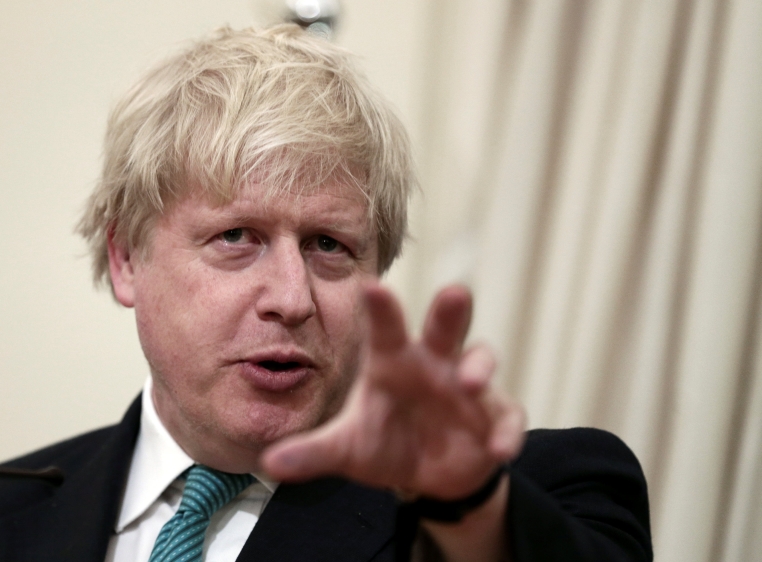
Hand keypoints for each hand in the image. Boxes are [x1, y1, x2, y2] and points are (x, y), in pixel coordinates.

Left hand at [261, 284, 524, 500]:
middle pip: (445, 328)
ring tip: (468, 382)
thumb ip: (313, 452)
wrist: (429, 473)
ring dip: (479, 367)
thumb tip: (269, 463)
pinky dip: (507, 431)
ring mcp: (468, 388)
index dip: (382, 310)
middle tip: (454, 292)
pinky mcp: (494, 417)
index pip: (386, 330)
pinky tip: (500, 449)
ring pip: (481, 361)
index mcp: (394, 363)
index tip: (372, 286)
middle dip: (450, 310)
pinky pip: (507, 417)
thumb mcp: (347, 448)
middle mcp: (434, 364)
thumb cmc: (385, 442)